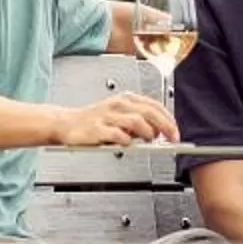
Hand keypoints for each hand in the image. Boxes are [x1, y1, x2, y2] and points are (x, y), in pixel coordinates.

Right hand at [53, 93, 180, 146]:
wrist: (66, 123)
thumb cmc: (94, 120)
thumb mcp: (119, 116)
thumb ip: (138, 123)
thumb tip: (158, 132)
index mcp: (125, 99)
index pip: (154, 106)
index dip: (168, 119)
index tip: (175, 132)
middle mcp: (118, 104)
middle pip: (149, 112)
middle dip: (165, 126)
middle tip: (172, 139)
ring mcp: (108, 116)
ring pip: (136, 121)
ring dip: (147, 133)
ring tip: (149, 141)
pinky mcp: (97, 128)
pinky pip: (118, 135)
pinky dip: (127, 140)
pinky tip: (128, 144)